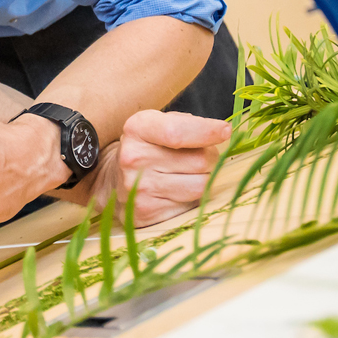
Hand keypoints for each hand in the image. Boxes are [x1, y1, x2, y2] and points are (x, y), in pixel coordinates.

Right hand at [90, 110, 230, 225]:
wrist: (112, 180)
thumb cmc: (149, 148)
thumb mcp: (160, 125)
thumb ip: (189, 125)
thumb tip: (224, 133)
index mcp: (137, 129)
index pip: (177, 132)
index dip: (207, 132)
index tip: (225, 131)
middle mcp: (134, 158)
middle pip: (200, 160)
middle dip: (208, 159)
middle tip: (195, 159)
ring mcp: (139, 188)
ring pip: (200, 185)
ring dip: (202, 180)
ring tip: (185, 176)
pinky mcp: (146, 213)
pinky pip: (191, 206)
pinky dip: (191, 199)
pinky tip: (175, 193)